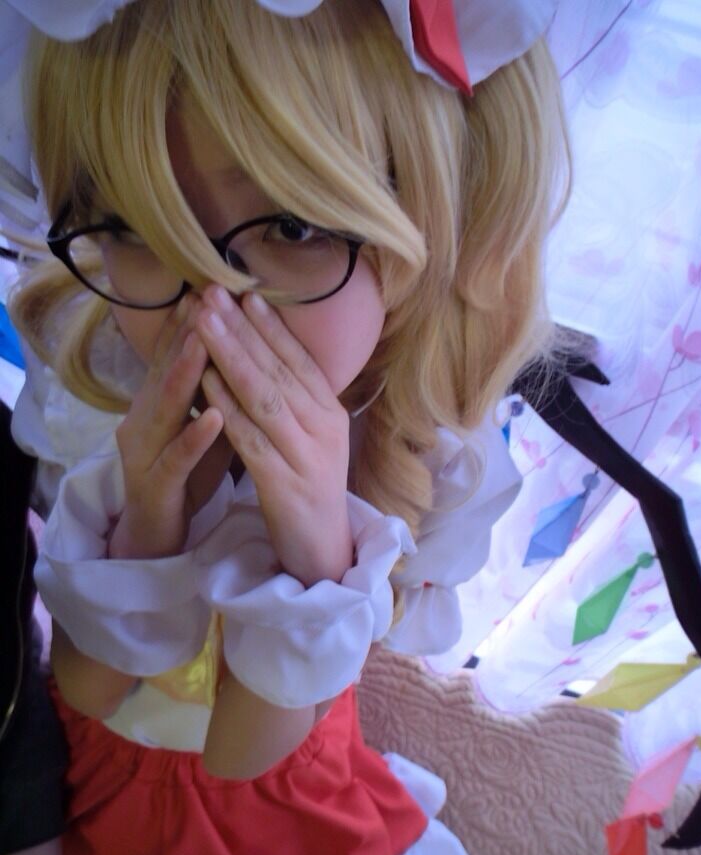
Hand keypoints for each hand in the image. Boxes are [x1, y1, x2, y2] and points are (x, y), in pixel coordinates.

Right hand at [110, 296, 230, 559]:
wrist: (157, 531)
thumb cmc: (184, 473)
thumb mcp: (202, 426)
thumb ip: (216, 390)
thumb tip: (245, 351)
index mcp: (159, 403)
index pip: (174, 354)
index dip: (191, 321)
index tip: (212, 287)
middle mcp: (144, 418)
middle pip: (166, 369)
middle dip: (187, 333)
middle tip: (206, 298)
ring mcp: (145, 451)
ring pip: (166, 408)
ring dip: (185, 374)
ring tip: (204, 344)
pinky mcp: (156, 483)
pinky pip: (176, 457)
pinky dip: (195, 436)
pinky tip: (215, 417)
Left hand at [196, 286, 352, 586]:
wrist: (323, 549)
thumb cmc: (308, 487)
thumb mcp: (311, 437)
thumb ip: (296, 399)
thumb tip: (269, 352)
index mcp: (331, 413)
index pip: (298, 360)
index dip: (270, 326)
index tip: (242, 292)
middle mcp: (324, 428)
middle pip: (277, 370)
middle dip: (242, 329)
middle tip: (213, 294)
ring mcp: (306, 456)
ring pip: (264, 396)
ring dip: (231, 356)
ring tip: (203, 323)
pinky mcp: (285, 484)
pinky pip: (250, 438)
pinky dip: (226, 406)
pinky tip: (204, 381)